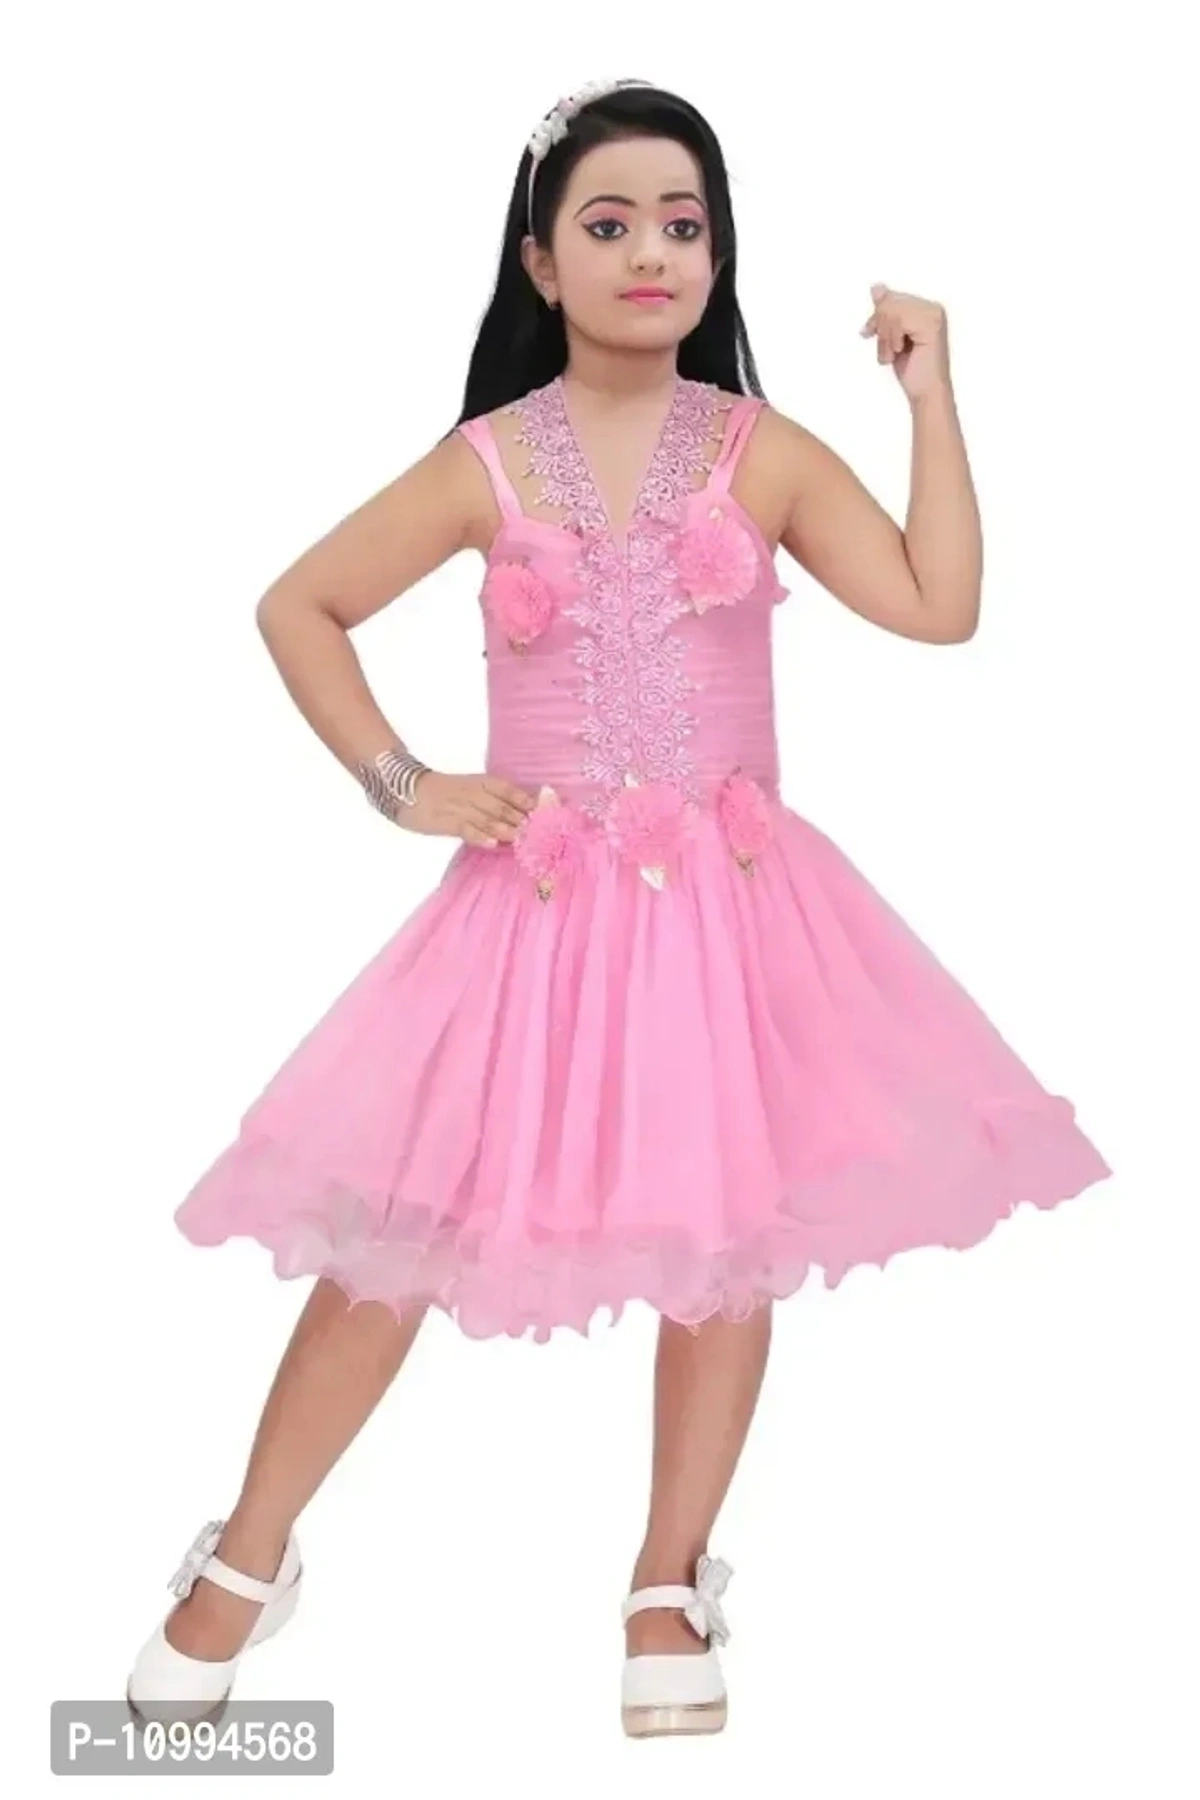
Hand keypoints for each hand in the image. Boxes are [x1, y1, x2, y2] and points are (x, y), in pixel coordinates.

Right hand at [398, 770, 535, 847]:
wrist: (405, 789)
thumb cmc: (441, 791)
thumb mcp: (469, 789)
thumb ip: (492, 801)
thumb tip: (518, 817)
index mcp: (481, 782)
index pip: (509, 790)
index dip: (528, 802)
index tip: (547, 814)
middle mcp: (474, 793)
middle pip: (503, 806)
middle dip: (523, 820)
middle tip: (542, 834)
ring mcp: (460, 807)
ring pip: (489, 818)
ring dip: (508, 830)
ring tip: (525, 841)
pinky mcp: (446, 821)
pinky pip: (466, 828)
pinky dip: (480, 836)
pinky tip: (493, 844)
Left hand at [860, 283, 950, 402]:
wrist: (926, 393)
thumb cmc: (913, 371)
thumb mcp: (892, 337)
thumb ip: (886, 313)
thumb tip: (877, 287)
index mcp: (926, 308)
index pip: (892, 298)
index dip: (877, 316)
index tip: (869, 331)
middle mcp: (933, 308)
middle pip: (890, 302)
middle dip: (880, 327)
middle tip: (886, 349)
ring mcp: (934, 315)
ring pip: (892, 311)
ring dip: (885, 337)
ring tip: (892, 354)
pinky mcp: (931, 325)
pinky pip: (898, 320)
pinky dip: (891, 339)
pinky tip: (898, 352)